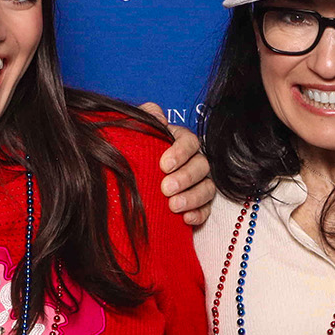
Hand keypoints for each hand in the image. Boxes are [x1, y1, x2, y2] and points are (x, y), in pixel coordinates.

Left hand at [141, 102, 215, 227]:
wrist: (126, 182)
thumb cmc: (133, 153)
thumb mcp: (134, 132)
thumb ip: (145, 119)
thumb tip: (158, 115)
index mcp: (180, 142)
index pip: (189, 141)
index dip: (180, 152)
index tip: (163, 165)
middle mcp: (193, 161)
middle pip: (202, 166)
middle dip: (186, 177)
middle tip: (166, 188)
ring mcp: (199, 183)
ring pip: (208, 188)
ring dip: (193, 197)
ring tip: (174, 206)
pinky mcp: (198, 204)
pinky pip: (206, 210)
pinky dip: (199, 215)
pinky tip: (186, 219)